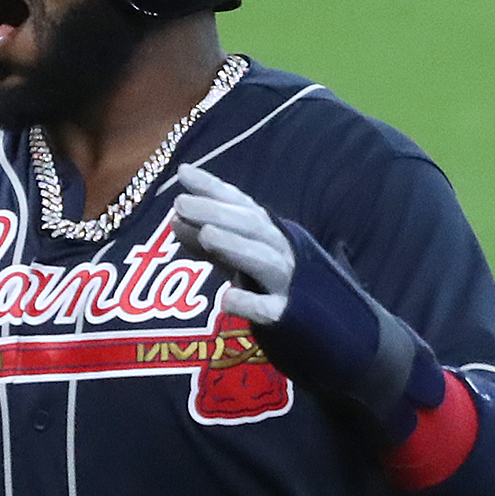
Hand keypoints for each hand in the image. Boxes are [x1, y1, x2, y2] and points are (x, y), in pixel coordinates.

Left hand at [170, 164, 292, 322]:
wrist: (320, 323)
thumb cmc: (266, 283)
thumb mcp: (235, 256)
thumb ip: (205, 240)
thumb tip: (174, 219)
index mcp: (265, 233)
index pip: (239, 205)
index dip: (213, 188)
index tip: (183, 172)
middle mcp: (278, 250)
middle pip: (250, 227)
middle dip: (216, 213)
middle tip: (180, 203)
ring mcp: (284, 283)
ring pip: (263, 261)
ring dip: (235, 246)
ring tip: (206, 235)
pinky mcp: (286, 315)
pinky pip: (268, 309)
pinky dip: (250, 304)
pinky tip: (227, 300)